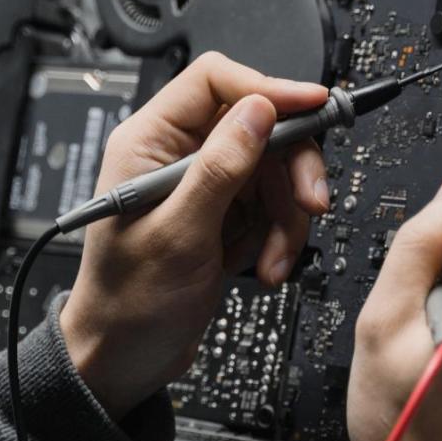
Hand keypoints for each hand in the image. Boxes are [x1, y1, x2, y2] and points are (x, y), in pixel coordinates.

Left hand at [61, 52, 331, 419]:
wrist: (126, 359)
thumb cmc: (128, 304)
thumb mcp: (178, 234)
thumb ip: (220, 168)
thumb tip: (258, 111)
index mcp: (148, 143)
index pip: (215, 81)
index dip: (270, 89)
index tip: (315, 108)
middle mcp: (177, 156)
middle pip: (259, 127)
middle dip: (291, 170)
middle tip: (309, 204)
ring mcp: (203, 187)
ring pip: (274, 172)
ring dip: (285, 219)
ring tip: (274, 260)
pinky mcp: (222, 217)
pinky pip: (271, 209)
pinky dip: (277, 239)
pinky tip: (263, 267)